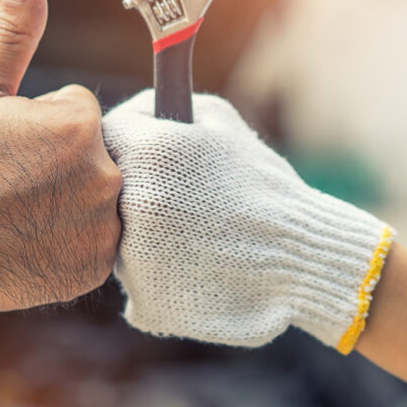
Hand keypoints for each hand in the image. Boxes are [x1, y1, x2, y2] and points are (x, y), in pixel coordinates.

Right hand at [0, 0, 121, 325]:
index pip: (79, 109)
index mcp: (79, 127)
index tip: (2, 149)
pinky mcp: (92, 269)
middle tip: (6, 182)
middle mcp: (104, 179)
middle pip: (92, 152)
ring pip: (95, 193)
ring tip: (14, 210)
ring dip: (67, 197)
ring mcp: (101, 231)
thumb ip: (14, 34)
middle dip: (57, 159)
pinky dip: (68, 237)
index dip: (37, 124)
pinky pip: (94, 237)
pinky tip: (26, 239)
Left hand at [102, 90, 391, 352]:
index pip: (106, 135)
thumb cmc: (263, 184)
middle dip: (132, 188)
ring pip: (113, 238)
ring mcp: (134, 257)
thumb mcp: (219, 121)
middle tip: (176, 198)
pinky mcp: (144, 299)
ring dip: (140, 232)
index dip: (127, 140)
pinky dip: (155, 272)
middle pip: (102, 190)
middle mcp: (132, 204)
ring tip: (191, 234)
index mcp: (149, 153)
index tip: (145, 149)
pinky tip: (191, 265)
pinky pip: (134, 278)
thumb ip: (165, 107)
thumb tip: (131, 111)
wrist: (304, 259)